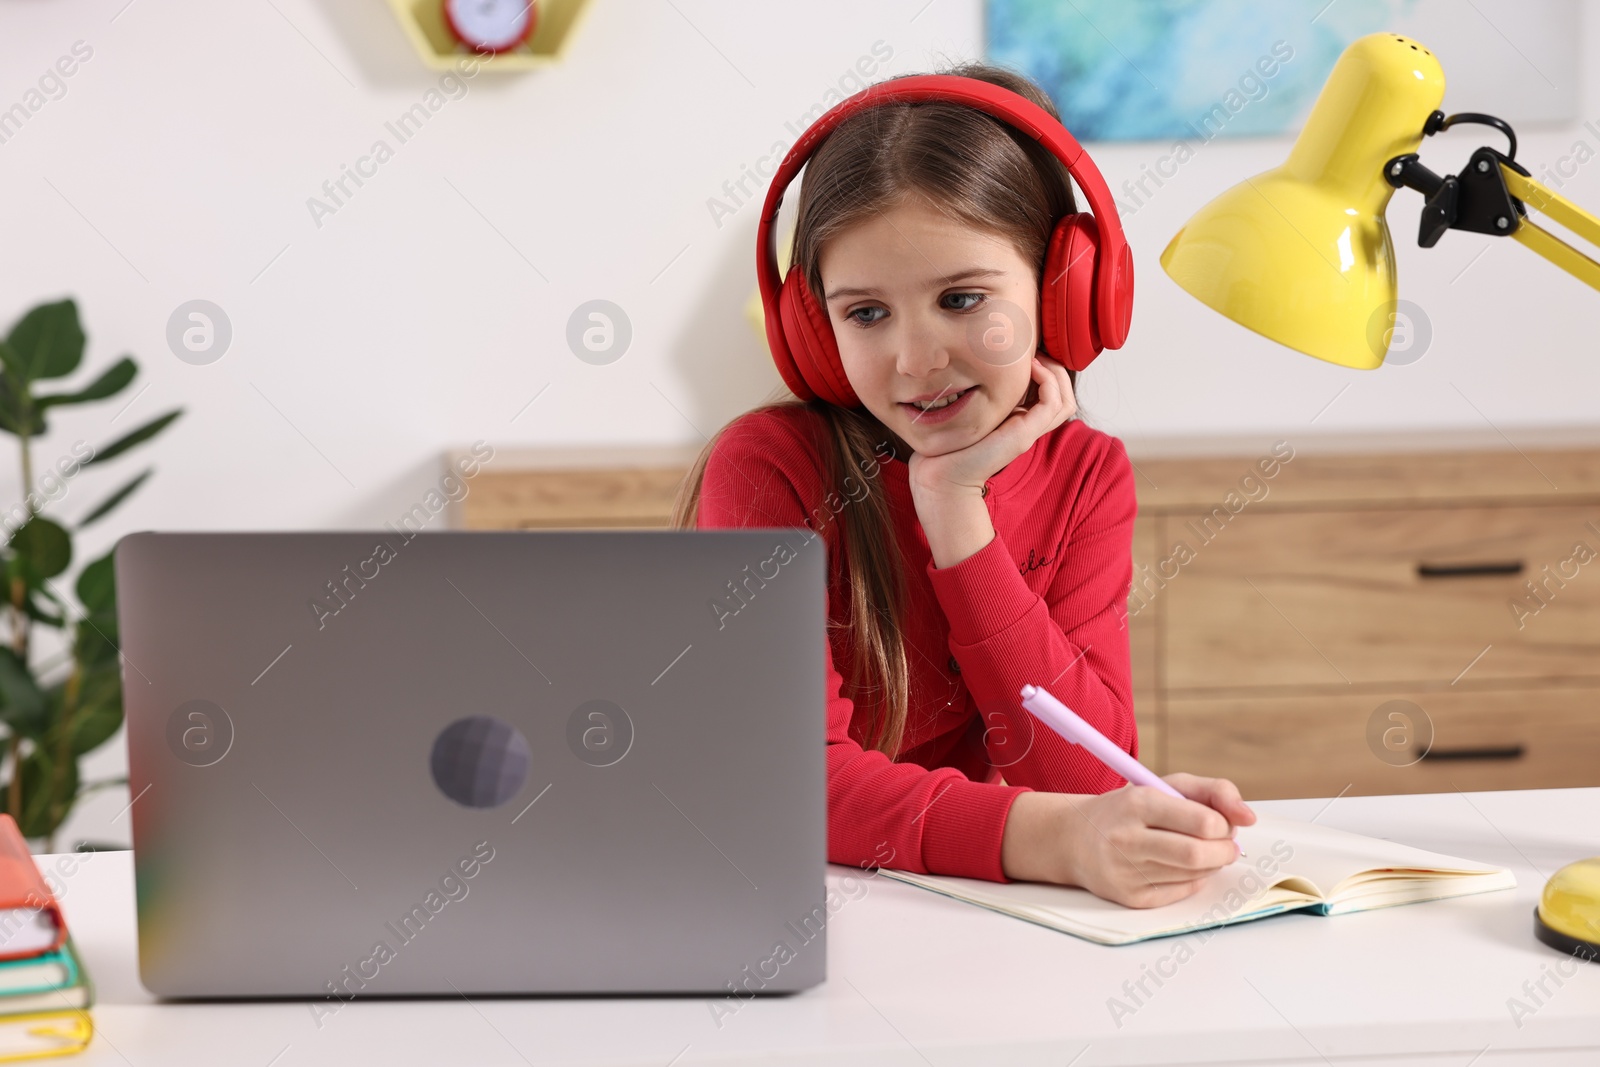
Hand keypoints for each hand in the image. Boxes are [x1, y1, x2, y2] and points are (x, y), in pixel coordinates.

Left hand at [906, 354, 1076, 502]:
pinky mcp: (1024, 435)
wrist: (941, 475)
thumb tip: (977, 363)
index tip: (1027, 352)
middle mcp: (1028, 426)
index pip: (1052, 394)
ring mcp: (1029, 431)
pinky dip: (1048, 381)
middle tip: (1035, 351)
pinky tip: (1029, 368)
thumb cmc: (949, 443)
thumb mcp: (971, 409)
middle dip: (1055, 368)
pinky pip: (1053, 403)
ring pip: (1065, 399)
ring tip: (1034, 358)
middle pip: (1064, 395)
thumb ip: (981, 394)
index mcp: (1019, 421)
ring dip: (1055, 372)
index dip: (1047, 370)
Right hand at [1000, 773, 1255, 907]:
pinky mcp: (1128, 897)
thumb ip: (1214, 791)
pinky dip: (1193, 879)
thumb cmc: (1129, 809)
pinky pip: (1180, 892)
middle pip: (1199, 854)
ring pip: (1194, 875)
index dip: (1224, 825)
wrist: (1073, 838)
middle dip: (1225, 851)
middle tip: (1226, 846)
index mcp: (1137, 802)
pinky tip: (1181, 867)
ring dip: (1211, 865)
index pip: (1204, 822)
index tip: (1220, 822)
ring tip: (1202, 852)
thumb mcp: (1165, 785)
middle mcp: (1127, 837)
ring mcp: (1125, 870)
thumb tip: (1249, 817)